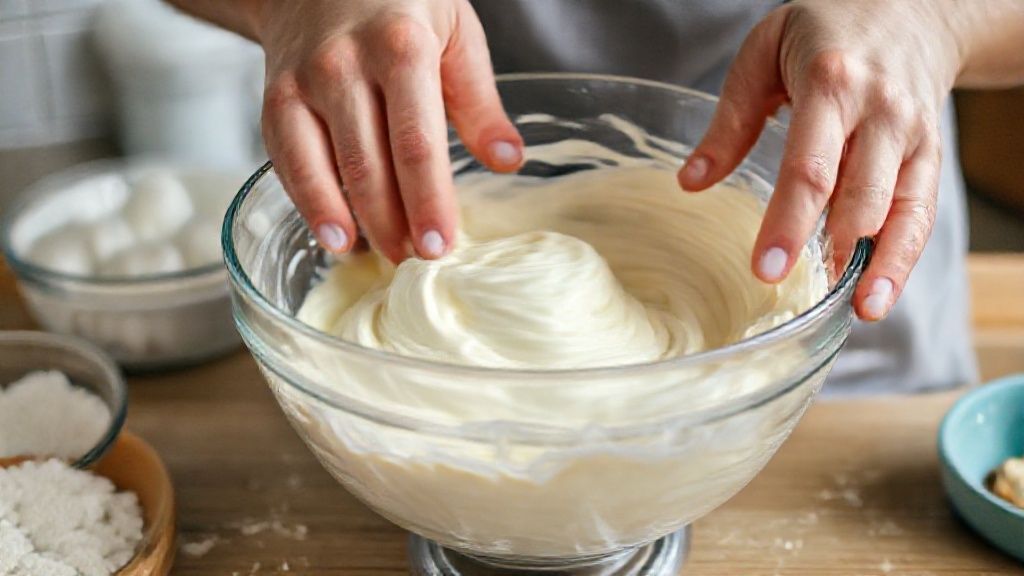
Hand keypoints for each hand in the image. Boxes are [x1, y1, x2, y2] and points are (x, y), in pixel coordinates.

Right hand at [255, 0, 522, 261]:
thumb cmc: (401, 6)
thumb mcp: (455, 33)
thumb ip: (479, 101)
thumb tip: (509, 161)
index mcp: (401, 48)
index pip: (416, 142)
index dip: (429, 201)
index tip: (442, 245)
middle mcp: (345, 66)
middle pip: (370, 164)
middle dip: (395, 223)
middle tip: (418, 263)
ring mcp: (304, 83)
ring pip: (326, 168)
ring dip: (355, 223)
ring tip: (382, 258)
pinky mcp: (274, 98)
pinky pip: (288, 162)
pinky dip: (310, 204)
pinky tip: (334, 237)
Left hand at [677, 0, 961, 320]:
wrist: (912, 8)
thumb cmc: (825, 30)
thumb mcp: (764, 53)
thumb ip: (729, 120)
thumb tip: (691, 182)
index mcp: (831, 83)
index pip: (809, 167)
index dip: (788, 222)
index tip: (765, 269)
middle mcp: (881, 111)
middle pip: (858, 194)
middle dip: (828, 249)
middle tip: (794, 293)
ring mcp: (912, 135)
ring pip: (902, 209)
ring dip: (880, 263)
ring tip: (857, 310)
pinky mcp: (930, 154)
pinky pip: (922, 212)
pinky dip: (904, 256)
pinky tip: (879, 292)